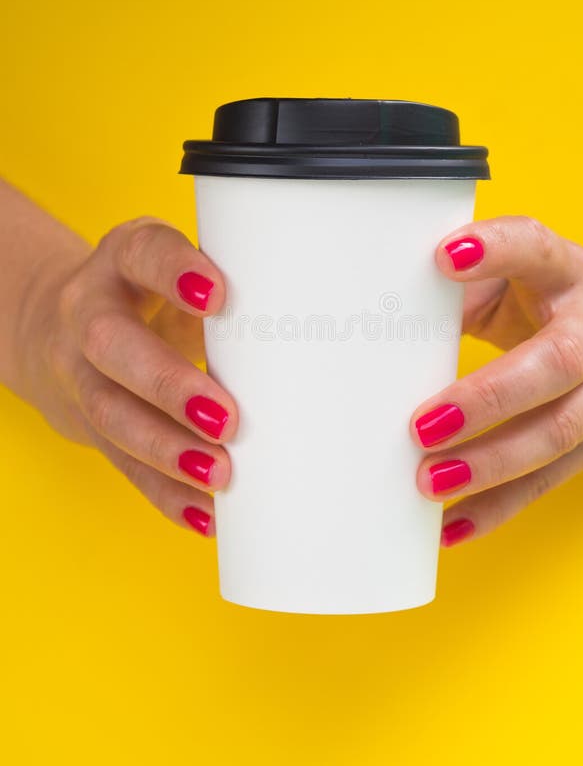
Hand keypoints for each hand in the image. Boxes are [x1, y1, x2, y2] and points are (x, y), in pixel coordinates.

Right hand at [20, 216, 237, 535]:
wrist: (66, 323)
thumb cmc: (155, 293)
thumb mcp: (183, 271)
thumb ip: (235, 290)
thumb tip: (333, 329)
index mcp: (123, 258)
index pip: (141, 252)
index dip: (172, 270)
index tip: (218, 296)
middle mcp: (88, 310)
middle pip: (112, 344)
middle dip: (168, 384)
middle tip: (225, 418)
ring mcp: (78, 370)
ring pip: (108, 413)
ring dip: (165, 450)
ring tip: (218, 474)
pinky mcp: (85, 423)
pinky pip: (120, 463)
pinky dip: (164, 493)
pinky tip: (204, 514)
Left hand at [410, 216, 582, 547]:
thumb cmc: (575, 301)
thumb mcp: (535, 276)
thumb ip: (476, 287)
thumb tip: (401, 312)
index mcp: (573, 276)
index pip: (539, 251)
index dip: (498, 250)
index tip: (446, 256)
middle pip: (553, 365)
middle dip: (486, 399)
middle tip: (424, 425)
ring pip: (556, 434)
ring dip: (489, 464)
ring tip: (430, 479)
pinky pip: (549, 480)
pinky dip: (498, 507)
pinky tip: (452, 523)